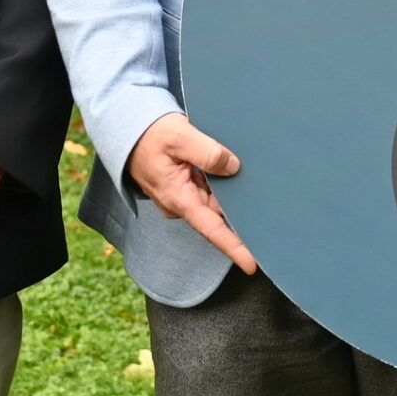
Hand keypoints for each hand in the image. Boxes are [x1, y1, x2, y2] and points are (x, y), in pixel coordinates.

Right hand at [129, 113, 256, 274]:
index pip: (211, 229)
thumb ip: (207, 152)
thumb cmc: (150, 135)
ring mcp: (184, 196)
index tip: (252, 264)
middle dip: (242, 211)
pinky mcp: (185, 187)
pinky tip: (233, 170)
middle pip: (219, 214)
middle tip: (268, 205)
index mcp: (178, 198)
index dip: (233, 247)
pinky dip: (222, 182)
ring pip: (216, 200)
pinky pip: (209, 188)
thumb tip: (233, 167)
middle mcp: (182, 203)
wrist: (128, 131)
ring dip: (232, 192)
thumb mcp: (179, 137)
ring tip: (252, 181)